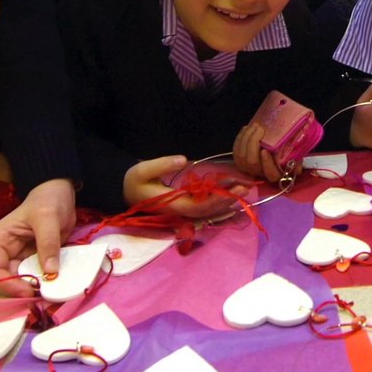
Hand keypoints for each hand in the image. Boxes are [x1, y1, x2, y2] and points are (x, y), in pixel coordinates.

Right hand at [0, 178, 76, 297]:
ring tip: (50, 293)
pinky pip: (35, 278)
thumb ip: (48, 243)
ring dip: (33, 290)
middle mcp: (4, 253)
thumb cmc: (47, 200)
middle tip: (43, 296)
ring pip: (20, 283)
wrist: (60, 194)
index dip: (7, 285)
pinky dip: (43, 284)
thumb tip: (50, 272)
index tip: (30, 291)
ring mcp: (19, 259)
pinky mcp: (33, 262)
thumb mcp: (48, 217)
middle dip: (21, 291)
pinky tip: (54, 286)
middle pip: (5, 282)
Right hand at [123, 155, 251, 218]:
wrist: (125, 192)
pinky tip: (233, 195)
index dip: (216, 200)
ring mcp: (182, 211)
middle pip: (207, 211)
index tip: (231, 190)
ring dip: (227, 201)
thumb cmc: (133, 181)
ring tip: (244, 188)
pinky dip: (220, 202)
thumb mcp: (142, 170)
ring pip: (208, 212)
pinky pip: (205, 208)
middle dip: (227, 200)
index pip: (197, 206)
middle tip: (245, 187)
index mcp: (170, 204)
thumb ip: (161, 164)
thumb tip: (184, 159)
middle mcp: (179, 211)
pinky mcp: (184, 206)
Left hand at [233, 123, 292, 182]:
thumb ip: (297, 160)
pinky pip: (236, 151)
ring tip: (255, 126)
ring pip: (242, 156)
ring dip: (246, 137)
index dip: (266, 164)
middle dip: (253, 143)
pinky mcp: (240, 161)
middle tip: (260, 128)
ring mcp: (249, 169)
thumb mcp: (296, 156)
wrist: (278, 149)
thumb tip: (298, 167)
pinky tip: (247, 129)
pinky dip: (240, 138)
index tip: (265, 151)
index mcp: (277, 174)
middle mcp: (261, 174)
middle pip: (252, 162)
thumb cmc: (288, 152)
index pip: (270, 174)